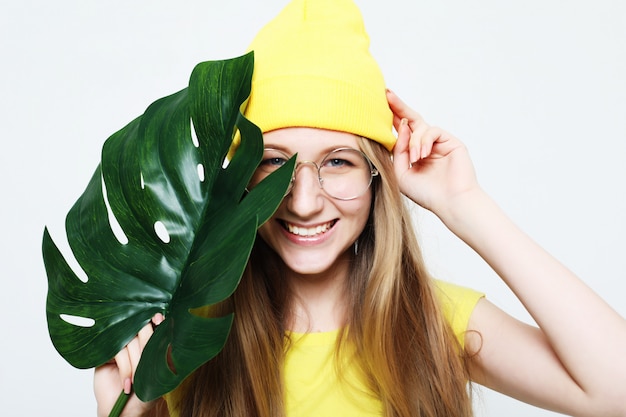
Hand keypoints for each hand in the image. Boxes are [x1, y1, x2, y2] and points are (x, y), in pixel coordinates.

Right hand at [94, 313, 163, 416]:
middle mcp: (136, 342)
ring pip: (130, 341)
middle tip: (147, 364)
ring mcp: (120, 347)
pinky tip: (127, 384)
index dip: (157, 319)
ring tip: (137, 382)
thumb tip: (172, 338)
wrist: (123, 412)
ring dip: (136, 363)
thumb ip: (165, 356)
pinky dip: (125, 368)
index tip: (159, 319)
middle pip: (142, 328)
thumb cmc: (143, 396)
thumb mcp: (160, 376)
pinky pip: (118, 351)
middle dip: (147, 346)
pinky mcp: (107, 355)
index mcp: (150, 343)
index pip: (154, 324)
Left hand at [387, 89, 479, 215]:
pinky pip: (432, 130)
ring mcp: (438, 143)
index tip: (378, 105)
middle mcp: (425, 145)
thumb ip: (398, 151)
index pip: (401, 132)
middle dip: (398, 107)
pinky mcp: (451, 141)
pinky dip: (424, 141)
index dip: (391, 119)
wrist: (450, 202)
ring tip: (415, 158)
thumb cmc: (426, 193)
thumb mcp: (401, 173)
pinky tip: (423, 155)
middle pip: (410, 120)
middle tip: (387, 94)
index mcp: (413, 153)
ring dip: (413, 141)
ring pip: (420, 127)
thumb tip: (401, 127)